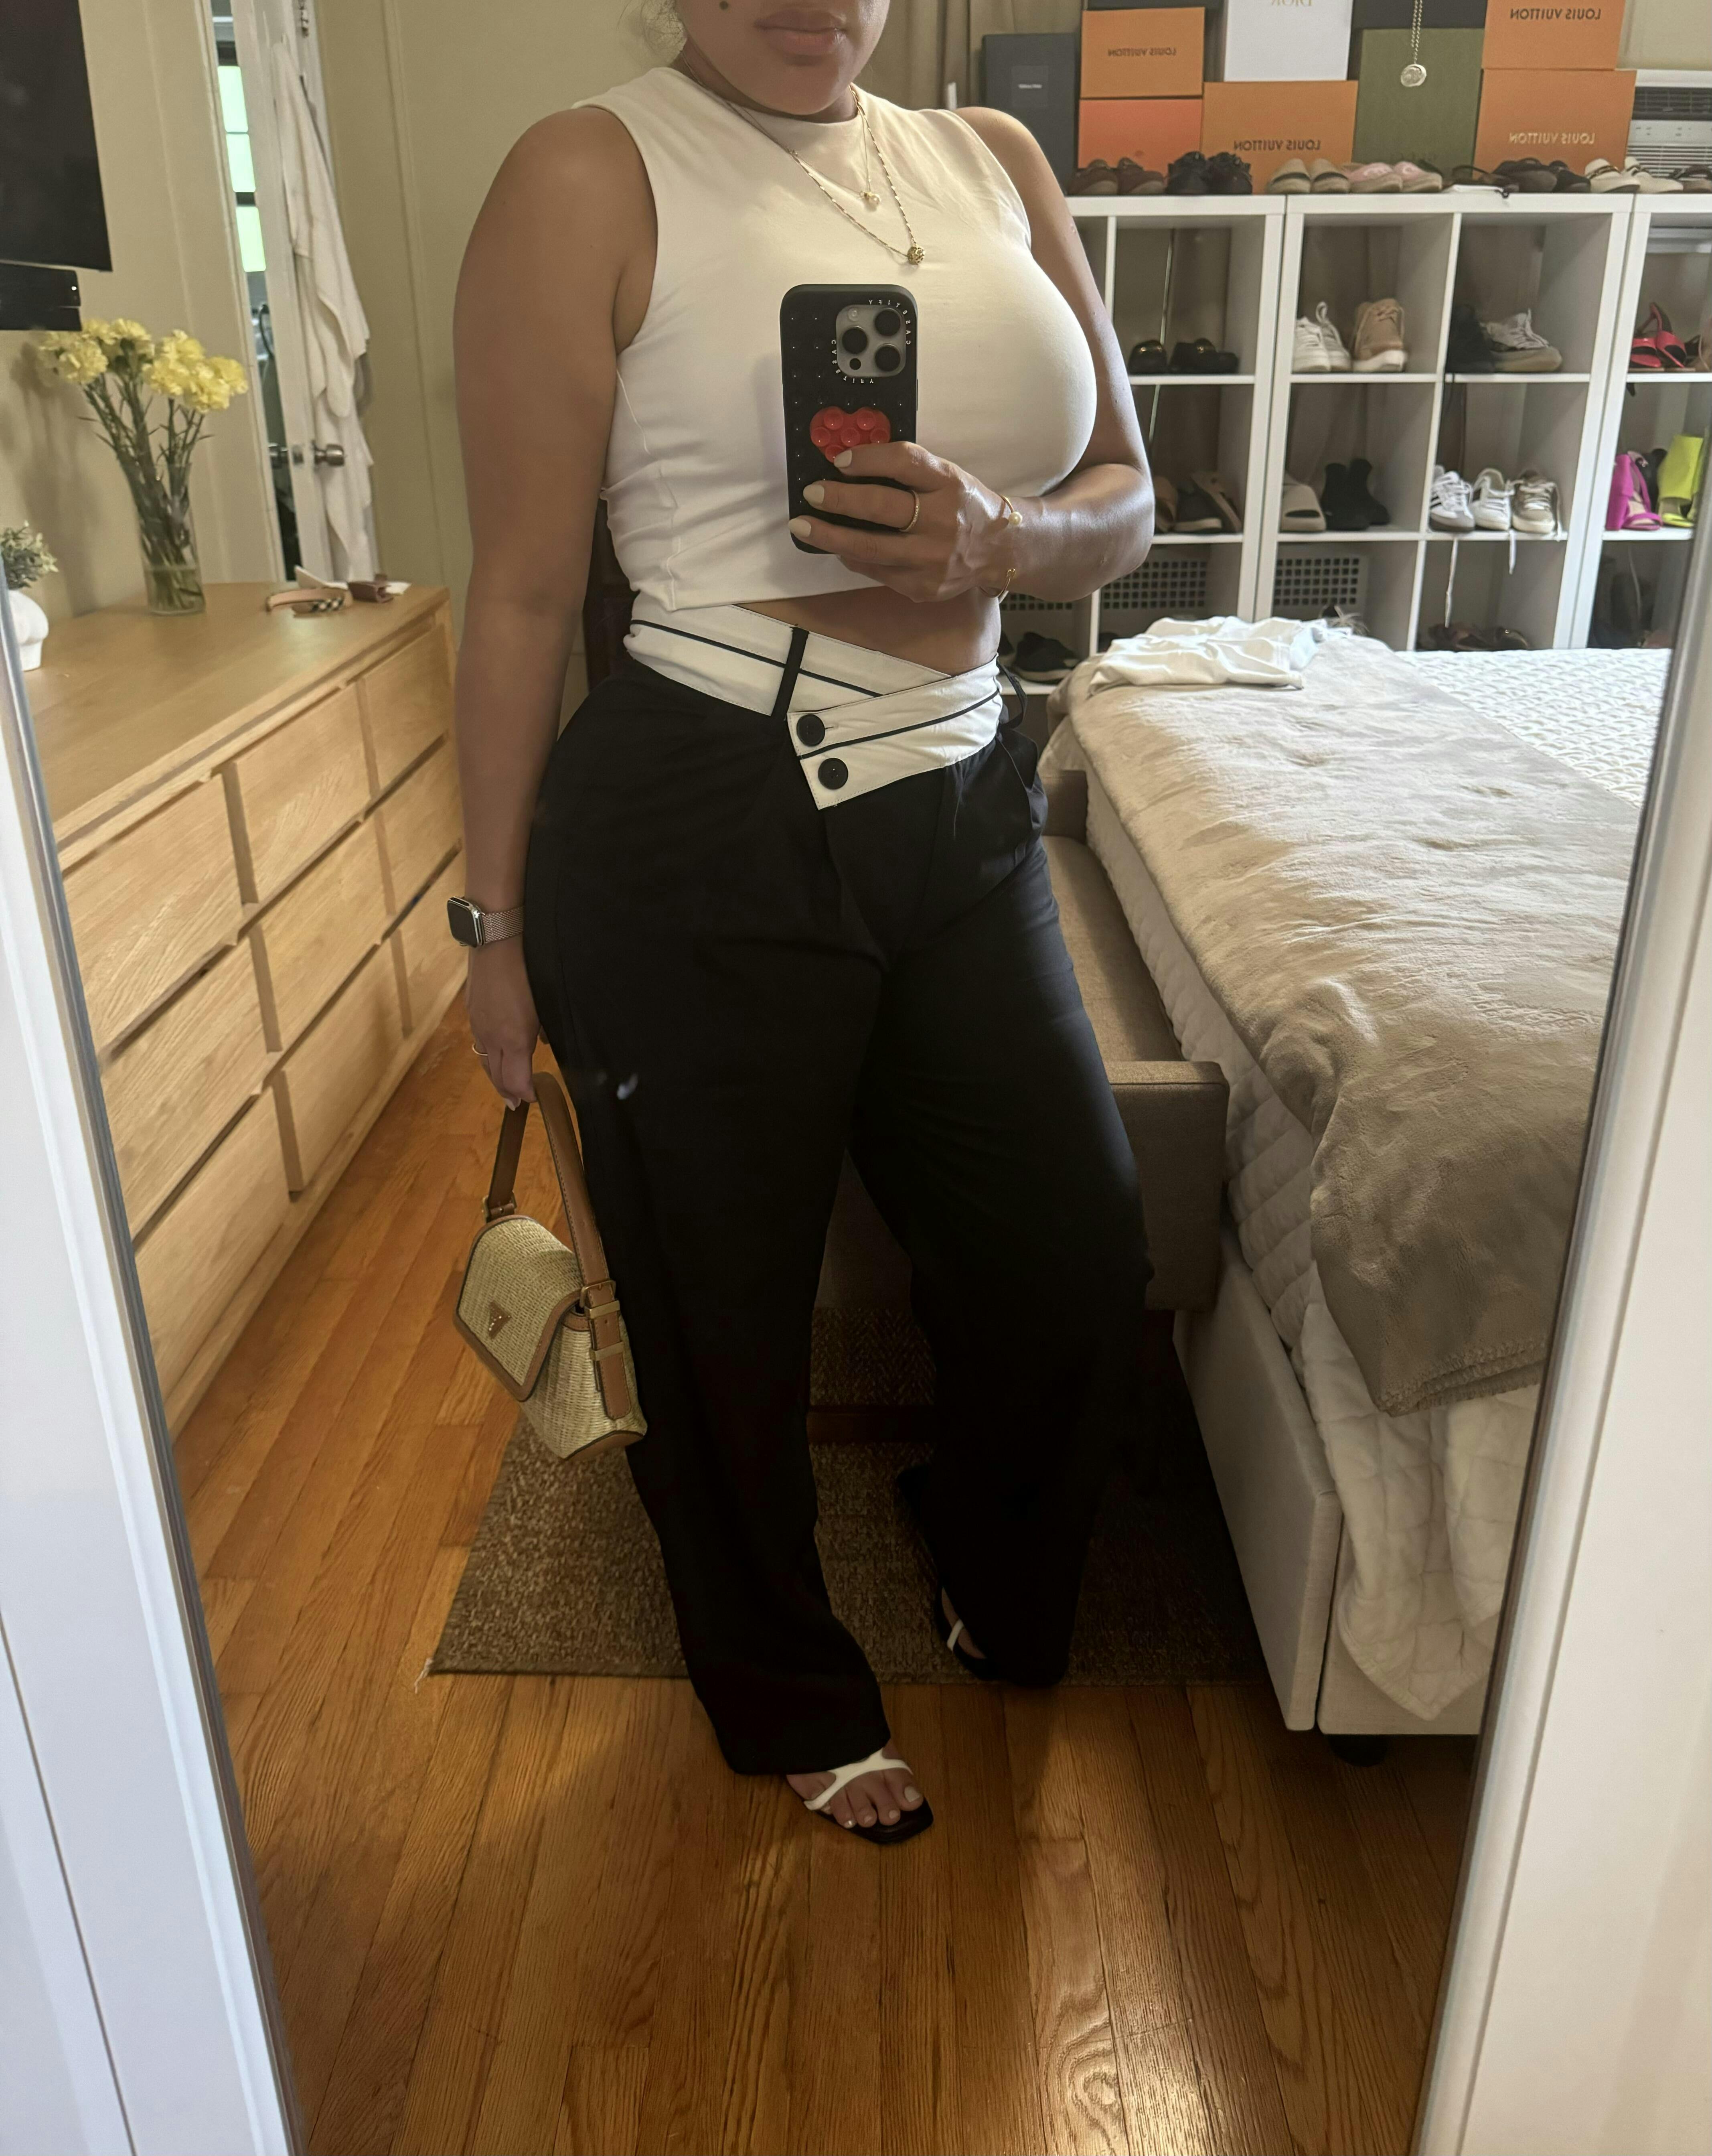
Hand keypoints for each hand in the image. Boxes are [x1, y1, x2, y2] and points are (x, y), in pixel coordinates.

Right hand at [465, 937, 538, 1105]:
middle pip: (496, 1075)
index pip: (515, 1079)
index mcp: (514, 1039)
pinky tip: (495, 1052)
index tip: (532, 1100)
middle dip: (507, 1091)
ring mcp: (478, 1024)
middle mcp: (492, 1037)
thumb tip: (542, 1041)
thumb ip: (544, 1028)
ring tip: (504, 1085)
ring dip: (495, 1075)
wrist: (496, 940)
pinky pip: (480, 1042)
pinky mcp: (471, 1011)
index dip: (523, 1093)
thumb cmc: (528, 970)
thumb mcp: (544, 1003)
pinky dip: (489, 1054)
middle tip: (515, 1103)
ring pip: (485, 1060)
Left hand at [788, 440, 1016, 604]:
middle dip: (840, 499)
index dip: (868, 459)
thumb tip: (850, 466)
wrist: (1000, 549)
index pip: (905, 462)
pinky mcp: (924, 587)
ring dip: (831, 537)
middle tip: (811, 493)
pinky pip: (878, 572)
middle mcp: (944, 522)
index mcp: (950, 484)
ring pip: (871, 549)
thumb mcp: (947, 476)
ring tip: (804, 527)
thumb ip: (908, 469)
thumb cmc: (964, 506)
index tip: (839, 461)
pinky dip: (854, 558)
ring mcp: (933, 559)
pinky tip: (839, 548)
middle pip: (882, 507)